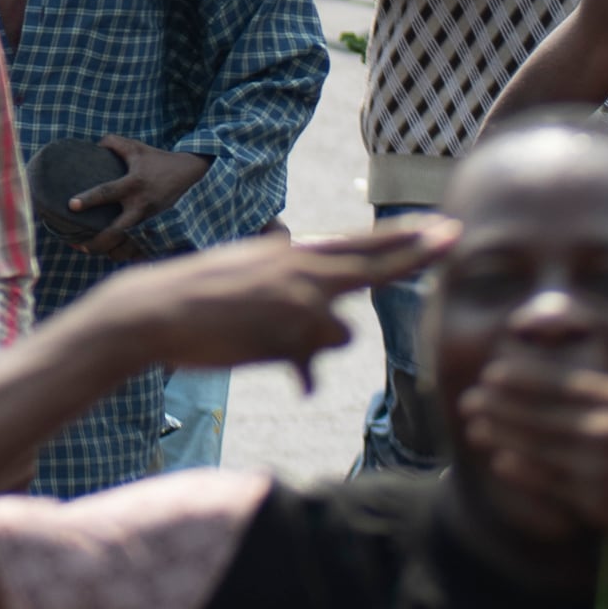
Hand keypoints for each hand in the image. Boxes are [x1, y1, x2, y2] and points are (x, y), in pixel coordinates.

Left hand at [68, 138, 214, 257]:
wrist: (191, 174)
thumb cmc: (158, 161)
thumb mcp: (136, 148)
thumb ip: (113, 143)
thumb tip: (93, 145)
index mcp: (134, 184)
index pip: (107, 192)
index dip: (88, 199)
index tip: (71, 205)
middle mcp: (142, 206)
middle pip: (116, 231)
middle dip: (96, 242)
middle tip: (78, 245)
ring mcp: (152, 222)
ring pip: (129, 247)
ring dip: (111, 252)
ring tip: (94, 251)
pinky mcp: (162, 232)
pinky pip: (144, 252)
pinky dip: (130, 256)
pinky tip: (117, 255)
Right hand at [93, 217, 454, 375]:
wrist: (152, 312)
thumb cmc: (195, 304)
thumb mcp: (247, 285)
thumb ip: (289, 298)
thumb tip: (324, 338)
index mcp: (289, 253)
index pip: (357, 243)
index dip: (401, 238)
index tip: (437, 228)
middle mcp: (299, 267)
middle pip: (371, 260)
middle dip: (416, 252)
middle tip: (455, 236)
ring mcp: (296, 297)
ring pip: (341, 330)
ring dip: (315, 346)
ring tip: (272, 343)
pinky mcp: (287, 330)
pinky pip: (316, 357)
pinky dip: (304, 369)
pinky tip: (295, 380)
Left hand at [456, 362, 607, 556]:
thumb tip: (572, 385)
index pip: (561, 382)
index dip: (521, 378)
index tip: (493, 373)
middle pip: (540, 411)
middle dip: (499, 404)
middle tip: (471, 399)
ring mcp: (603, 466)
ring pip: (538, 446)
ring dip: (502, 435)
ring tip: (476, 426)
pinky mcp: (601, 501)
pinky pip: (551, 483)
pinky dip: (522, 471)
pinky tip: (502, 462)